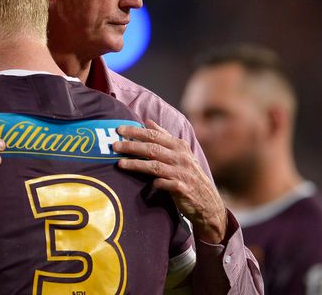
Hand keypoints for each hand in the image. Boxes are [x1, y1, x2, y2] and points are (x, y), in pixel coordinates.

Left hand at [113, 119, 226, 243]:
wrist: (207, 201)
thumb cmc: (188, 173)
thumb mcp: (180, 152)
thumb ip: (164, 136)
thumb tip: (147, 121)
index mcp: (179, 146)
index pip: (154, 135)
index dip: (136, 131)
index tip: (119, 129)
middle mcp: (181, 158)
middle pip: (153, 149)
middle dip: (132, 146)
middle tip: (114, 145)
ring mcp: (182, 174)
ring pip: (156, 166)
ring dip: (137, 164)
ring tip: (120, 163)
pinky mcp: (183, 189)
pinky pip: (167, 184)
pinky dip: (158, 183)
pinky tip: (149, 183)